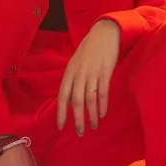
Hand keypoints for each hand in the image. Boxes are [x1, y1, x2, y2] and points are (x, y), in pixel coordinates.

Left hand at [57, 19, 120, 133]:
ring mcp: (92, 73)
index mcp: (69, 73)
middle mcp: (79, 75)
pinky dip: (102, 104)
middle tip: (79, 132)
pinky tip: (103, 114)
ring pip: (90, 99)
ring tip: (93, 126)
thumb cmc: (89, 50)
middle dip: (77, 119)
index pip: (62, 96)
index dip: (61, 113)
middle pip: (76, 101)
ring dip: (91, 115)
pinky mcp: (105, 72)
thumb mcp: (76, 64)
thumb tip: (70, 101)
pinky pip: (103, 92)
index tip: (60, 127)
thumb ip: (73, 82)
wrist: (104, 33)